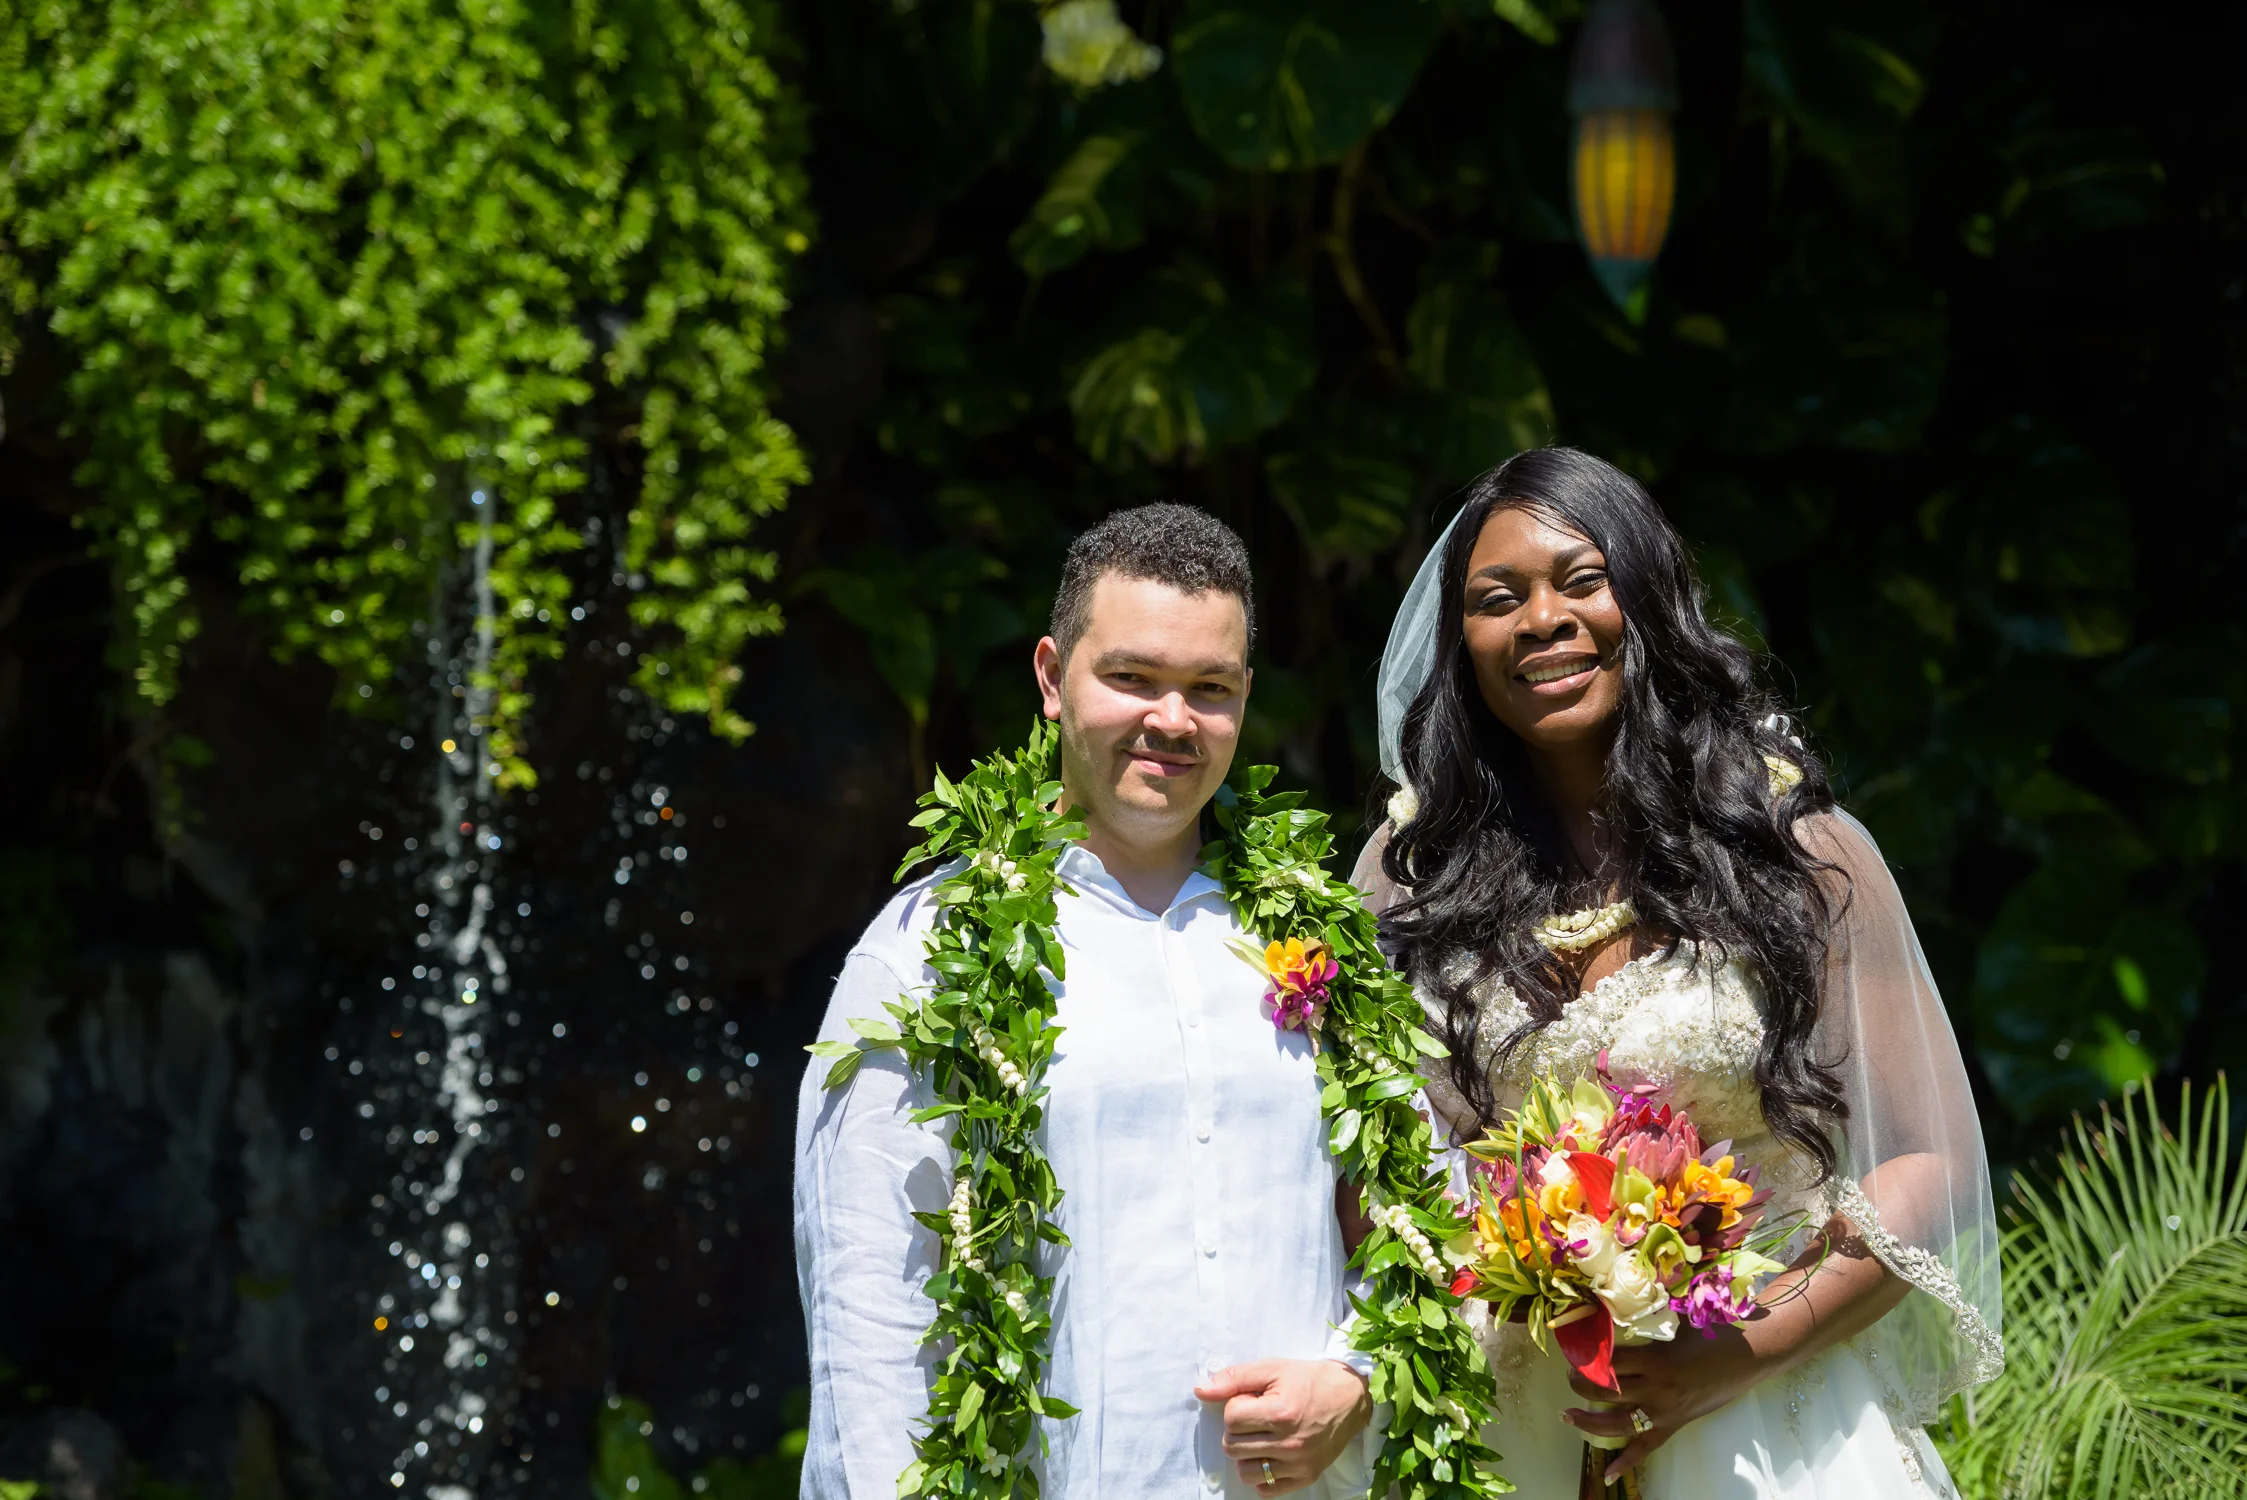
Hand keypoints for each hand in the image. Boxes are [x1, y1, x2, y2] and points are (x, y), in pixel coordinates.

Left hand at [1194, 1358, 1371, 1495]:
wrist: (1350, 1397)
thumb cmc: (1308, 1380)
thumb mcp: (1271, 1369)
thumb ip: (1234, 1378)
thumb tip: (1200, 1391)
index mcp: (1280, 1413)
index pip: (1231, 1420)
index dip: (1236, 1406)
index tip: (1252, 1400)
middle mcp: (1290, 1443)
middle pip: (1233, 1447)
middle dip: (1238, 1430)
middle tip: (1258, 1417)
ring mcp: (1298, 1465)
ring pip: (1245, 1472)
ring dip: (1247, 1454)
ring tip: (1262, 1437)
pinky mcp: (1305, 1478)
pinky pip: (1265, 1490)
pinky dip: (1262, 1474)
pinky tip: (1271, 1454)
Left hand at [1561, 1327, 1765, 1483]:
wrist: (1749, 1355)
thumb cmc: (1713, 1332)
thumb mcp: (1675, 1321)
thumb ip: (1647, 1321)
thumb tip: (1618, 1306)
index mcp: (1655, 1359)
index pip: (1608, 1363)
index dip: (1586, 1358)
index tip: (1574, 1351)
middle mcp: (1656, 1389)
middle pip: (1605, 1392)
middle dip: (1580, 1385)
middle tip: (1569, 1376)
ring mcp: (1664, 1411)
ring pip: (1617, 1423)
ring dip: (1589, 1421)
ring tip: (1567, 1415)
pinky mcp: (1674, 1425)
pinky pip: (1646, 1448)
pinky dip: (1626, 1462)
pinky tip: (1607, 1473)